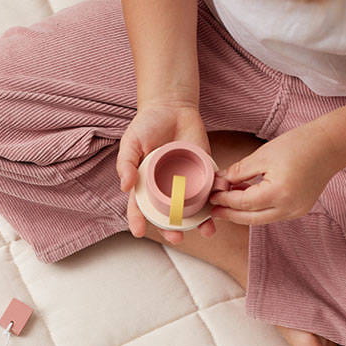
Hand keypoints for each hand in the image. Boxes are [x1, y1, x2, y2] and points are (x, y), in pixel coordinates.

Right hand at [117, 101, 215, 243]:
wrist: (172, 107)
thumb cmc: (147, 125)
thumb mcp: (131, 142)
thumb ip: (126, 163)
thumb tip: (125, 187)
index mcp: (146, 186)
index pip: (140, 208)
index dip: (138, 221)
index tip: (139, 232)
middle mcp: (166, 190)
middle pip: (169, 216)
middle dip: (173, 230)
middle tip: (177, 238)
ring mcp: (186, 184)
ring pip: (193, 209)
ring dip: (200, 223)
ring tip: (206, 230)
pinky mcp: (204, 173)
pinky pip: (210, 190)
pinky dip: (217, 198)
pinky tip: (220, 205)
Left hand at [209, 124, 337, 226]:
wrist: (330, 145)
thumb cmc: (298, 144)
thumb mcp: (263, 155)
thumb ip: (240, 171)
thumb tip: (221, 182)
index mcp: (278, 193)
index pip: (243, 203)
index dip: (225, 200)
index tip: (212, 196)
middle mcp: (288, 208)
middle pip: (250, 218)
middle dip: (230, 214)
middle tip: (214, 209)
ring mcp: (295, 212)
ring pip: (261, 219)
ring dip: (244, 212)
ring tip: (228, 202)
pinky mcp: (299, 210)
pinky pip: (273, 214)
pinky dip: (259, 209)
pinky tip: (248, 199)